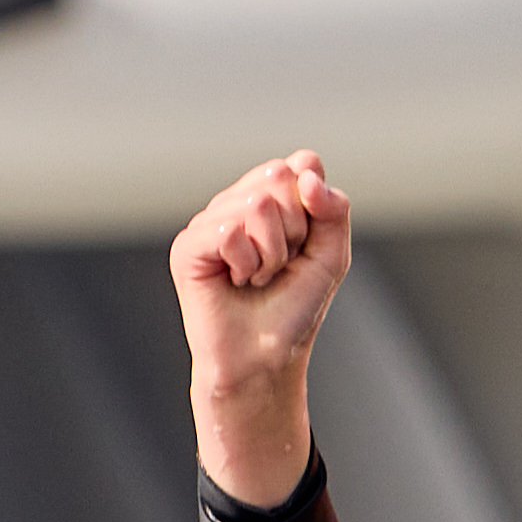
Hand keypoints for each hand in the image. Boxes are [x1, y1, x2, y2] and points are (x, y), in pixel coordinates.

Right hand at [174, 149, 354, 497]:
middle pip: (279, 177)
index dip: (313, 208)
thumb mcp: (331, 255)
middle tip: (278, 265)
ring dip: (271, 253)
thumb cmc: (293, 308)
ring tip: (257, 278)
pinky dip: (245, 263)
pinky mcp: (187, 244)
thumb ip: (333, 208)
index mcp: (269, 197)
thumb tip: (306, 173)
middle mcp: (236, 202)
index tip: (303, 247)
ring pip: (256, 204)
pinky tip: (235, 282)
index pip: (301, 165)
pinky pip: (229, 231)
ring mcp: (209, 220)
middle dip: (293, 230)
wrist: (265, 357)